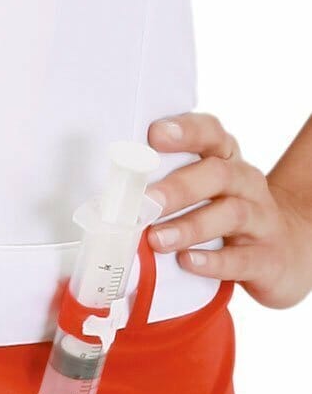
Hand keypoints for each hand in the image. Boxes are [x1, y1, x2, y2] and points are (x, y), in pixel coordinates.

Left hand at [145, 112, 311, 308]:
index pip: (210, 133)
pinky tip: (188, 262)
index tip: (155, 135)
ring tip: (156, 239)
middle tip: (145, 202)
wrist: (284, 251)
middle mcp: (245, 182)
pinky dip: (213, 261)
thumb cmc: (225, 214)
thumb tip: (109, 191)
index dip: (185, 131)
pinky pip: (242, 258)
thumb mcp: (201, 191)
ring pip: (230, 214)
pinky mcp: (266, 257)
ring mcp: (260, 219)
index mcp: (224, 159)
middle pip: (216, 174)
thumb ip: (163, 182)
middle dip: (177, 187)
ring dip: (189, 226)